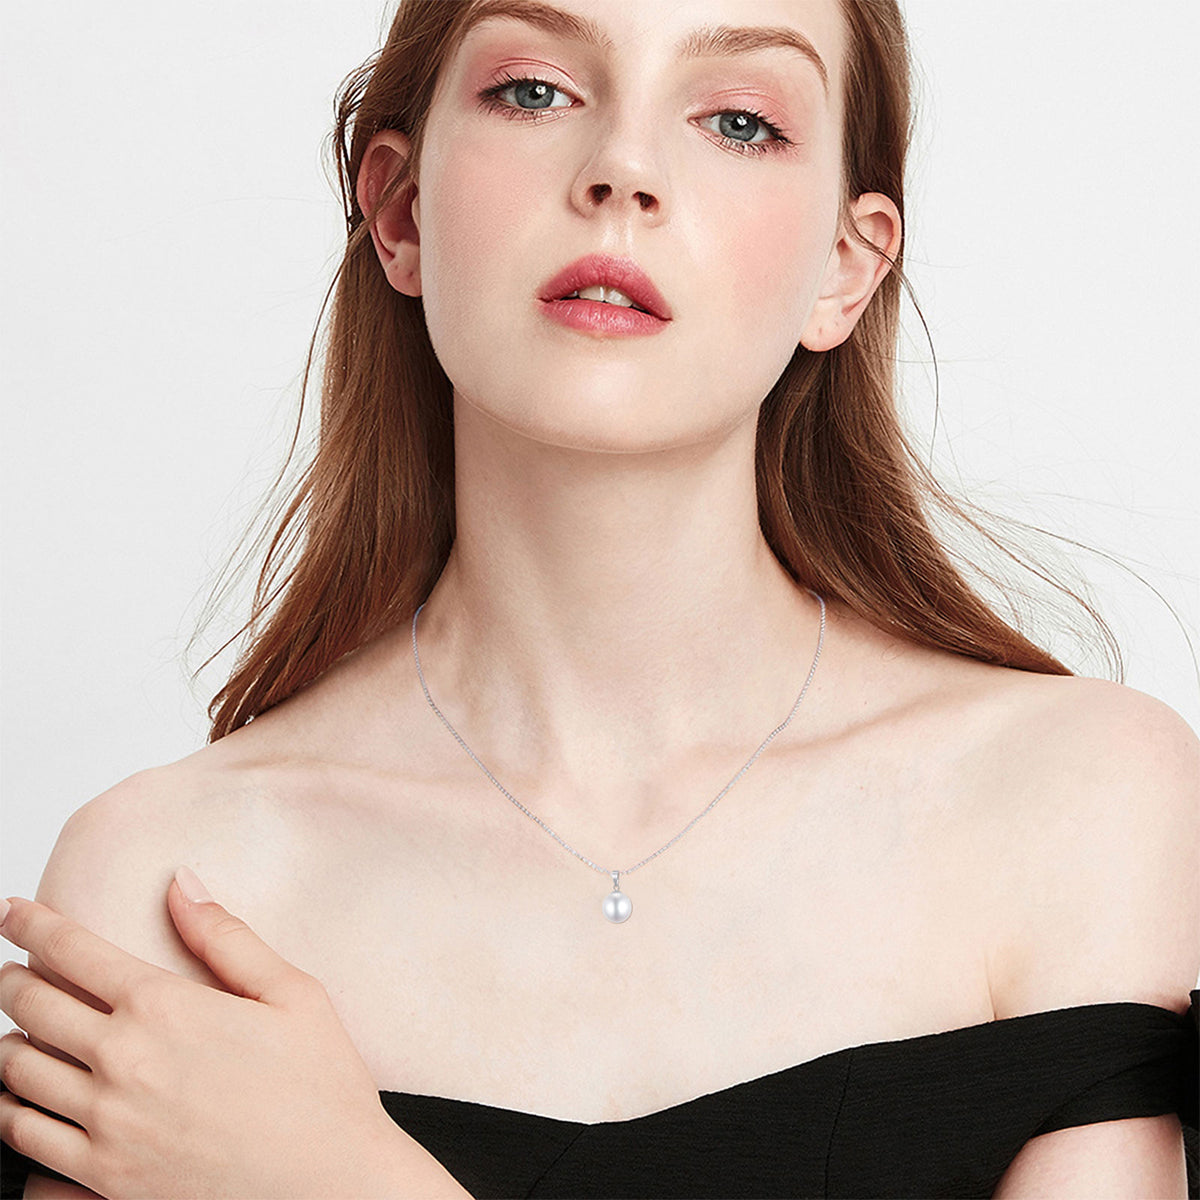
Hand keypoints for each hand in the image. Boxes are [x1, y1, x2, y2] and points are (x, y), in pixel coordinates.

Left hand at [0, 873, 468, 1198]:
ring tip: (21, 1030)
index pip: (71, 951)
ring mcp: (105, 1126)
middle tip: (12, 968)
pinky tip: (24, 1099)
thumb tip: (181, 883)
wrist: (332, 1188)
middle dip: (10, 978)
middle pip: (29, 1006)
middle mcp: (123, 1062)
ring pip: (15, 1072)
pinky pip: (23, 1140)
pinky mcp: (101, 1179)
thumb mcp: (292, 994)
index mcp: (166, 1006)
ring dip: (10, 1041)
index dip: (32, 924)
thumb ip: (226, 936)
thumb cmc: (320, 1091)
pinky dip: (11, 1110)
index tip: (16, 913)